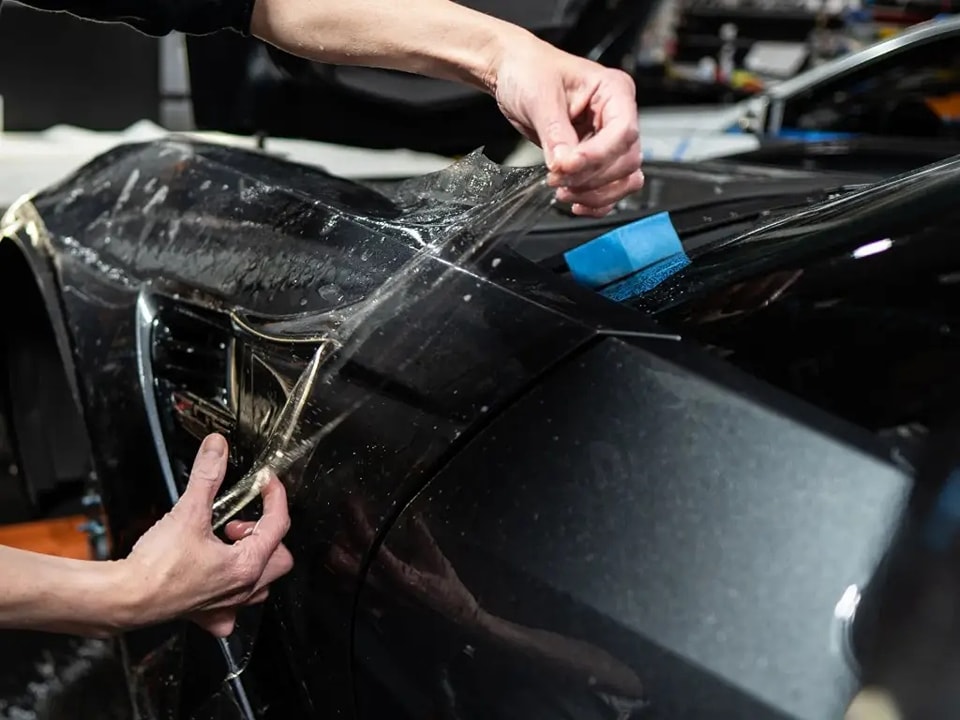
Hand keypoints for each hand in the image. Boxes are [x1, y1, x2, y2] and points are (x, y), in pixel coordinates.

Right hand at [119, 433, 293, 636]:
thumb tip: (217, 449)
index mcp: (246, 565)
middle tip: (240, 521)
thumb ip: (207, 476)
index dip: (274, 497)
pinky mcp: (206, 615)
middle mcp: (242, 589)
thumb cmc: (156, 567)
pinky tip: (214, 576)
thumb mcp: (188, 512)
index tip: (266, 483)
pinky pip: (232, 608)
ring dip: (253, 559)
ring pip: (261, 583)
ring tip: (227, 543)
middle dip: (265, 533)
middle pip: (278, 556)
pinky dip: (231, 591)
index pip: (278, 524)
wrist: (125, 598)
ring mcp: (226, 606)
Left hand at [327, 498, 480, 626]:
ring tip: (343, 539)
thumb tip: (411, 515)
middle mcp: (382, 589)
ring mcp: (376, 600)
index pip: (369, 544)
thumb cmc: (448, 591)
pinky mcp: (376, 607)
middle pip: (345, 564)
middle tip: (344, 524)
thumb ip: (423, 538)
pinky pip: (350, 590)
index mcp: (399, 574)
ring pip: (343, 578)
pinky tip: (349, 562)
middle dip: (339, 541)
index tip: (350, 501)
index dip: (357, 521)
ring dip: (339, 557)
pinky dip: (344, 574)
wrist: (453, 623)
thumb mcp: (439, 561)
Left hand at [492, 36, 643, 216]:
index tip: (568, 166)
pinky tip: (575, 202)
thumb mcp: (539, 97)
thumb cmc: (530, 71)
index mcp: (614, 90)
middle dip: (592, 177)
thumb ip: (556, 133)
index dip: (598, 155)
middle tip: (556, 178)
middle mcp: (618, 115)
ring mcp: (608, 139)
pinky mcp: (595, 158)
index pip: (623, 132)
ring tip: (562, 191)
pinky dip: (597, 201)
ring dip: (595, 193)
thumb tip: (565, 165)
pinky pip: (610, 188)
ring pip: (623, 179)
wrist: (514, 74)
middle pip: (626, 161)